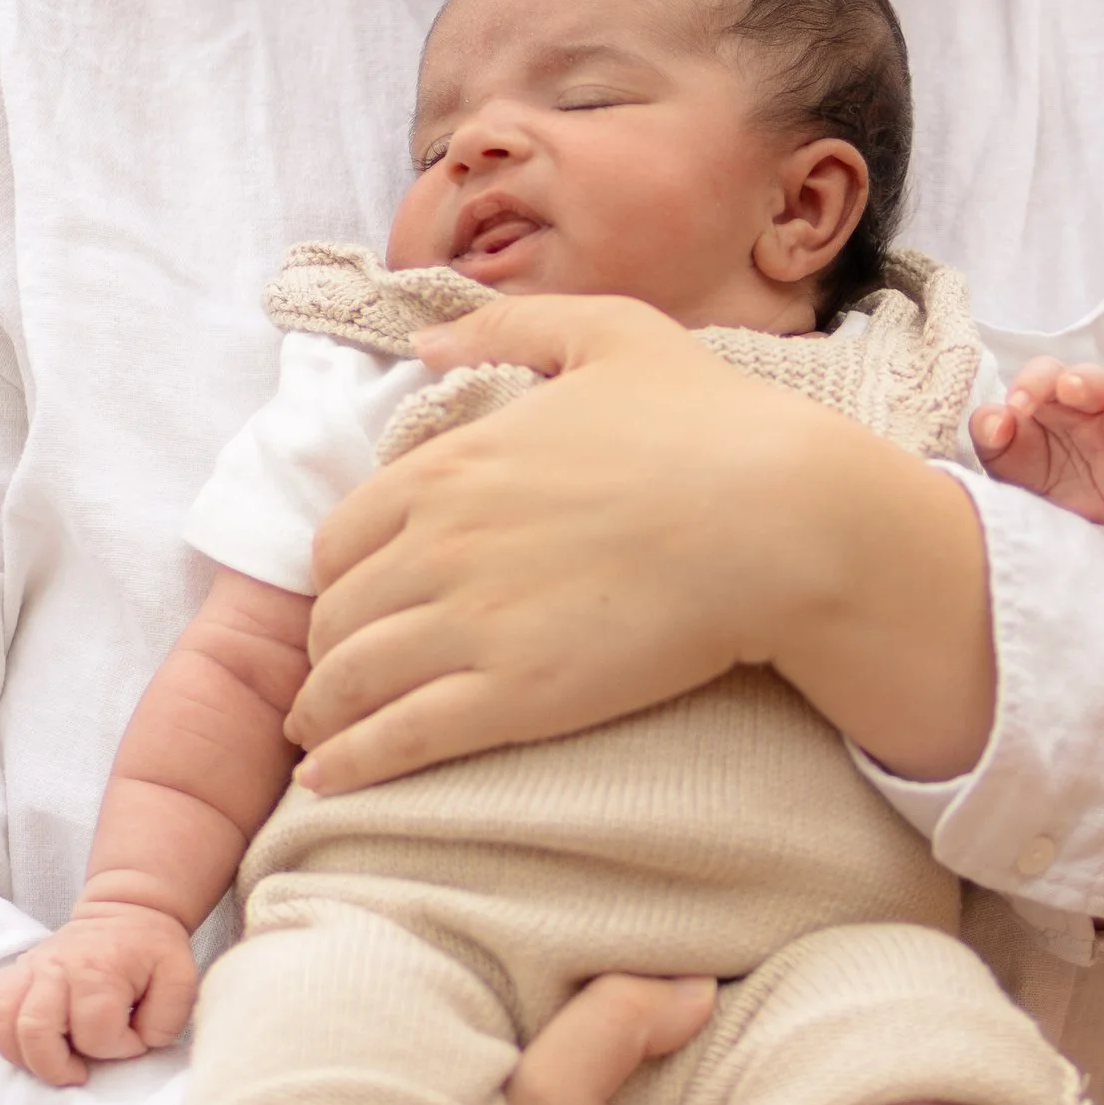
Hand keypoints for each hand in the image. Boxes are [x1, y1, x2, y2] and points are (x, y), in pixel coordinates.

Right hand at [0, 905, 197, 1088]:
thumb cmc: (153, 950)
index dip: (119, 1050)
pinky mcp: (17, 972)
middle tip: (81, 1074)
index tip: (134, 1041)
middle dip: (58, 1067)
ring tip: (55, 1063)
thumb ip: (166, 1020)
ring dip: (28, 1057)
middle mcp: (57, 966)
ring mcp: (32, 967)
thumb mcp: (180, 978)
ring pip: (6, 1023)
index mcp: (99, 969)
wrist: (126, 913)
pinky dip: (6, 1036)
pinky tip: (31, 1046)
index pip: (96, 1033)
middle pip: (37, 1031)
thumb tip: (137, 1045)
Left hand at [286, 291, 992, 792]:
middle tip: (334, 678)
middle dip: (326, 649)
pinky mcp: (513, 696)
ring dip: (323, 712)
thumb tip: (428, 340)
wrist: (784, 521)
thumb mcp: (612, 334)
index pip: (341, 536)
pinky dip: (349, 762)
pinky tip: (330, 780)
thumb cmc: (713, 425)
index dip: (341, 574)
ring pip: (349, 680)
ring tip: (319, 737)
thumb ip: (511, 324)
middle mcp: (440, 542)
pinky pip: (397, 738)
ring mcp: (471, 622)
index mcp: (452, 465)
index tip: (359, 600)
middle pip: (335, 614)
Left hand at [970, 358, 1103, 526]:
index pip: (1047, 372)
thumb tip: (999, 420)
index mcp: (1051, 397)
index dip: (1033, 383)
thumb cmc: (1022, 471)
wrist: (1044, 521)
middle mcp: (1086, 411)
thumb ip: (988, 430)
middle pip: (1094, 380)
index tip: (1017, 407)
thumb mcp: (995, 452)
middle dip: (1084, 380)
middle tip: (1070, 388)